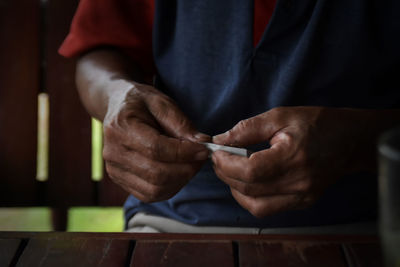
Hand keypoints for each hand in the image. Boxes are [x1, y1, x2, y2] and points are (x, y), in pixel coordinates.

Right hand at [103, 80, 209, 201]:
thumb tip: (202, 143)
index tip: (204, 149)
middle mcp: (113, 152)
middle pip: (156, 173)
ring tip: (191, 164)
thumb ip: (181, 124)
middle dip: (186, 169)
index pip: (156, 149)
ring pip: (154, 189)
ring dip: (180, 180)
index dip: (185, 153)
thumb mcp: (162, 102)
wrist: (117, 107)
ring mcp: (114, 170)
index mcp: (121, 127)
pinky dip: (170, 188)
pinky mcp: (120, 181)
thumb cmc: (141, 103)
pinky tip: (179, 172)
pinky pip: (150, 195)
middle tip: (201, 158)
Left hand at [212, 107, 371, 216]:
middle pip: (248, 189)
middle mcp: (298, 183)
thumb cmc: (317, 123)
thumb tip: (220, 140)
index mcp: (293, 157)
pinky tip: (247, 181)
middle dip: (225, 174)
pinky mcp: (302, 203)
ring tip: (230, 170)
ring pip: (255, 206)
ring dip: (235, 189)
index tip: (216, 152)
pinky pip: (267, 209)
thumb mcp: (281, 116)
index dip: (226, 164)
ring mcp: (301, 197)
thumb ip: (248, 128)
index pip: (249, 172)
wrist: (350, 141)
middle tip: (219, 158)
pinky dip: (250, 198)